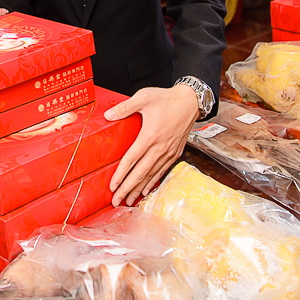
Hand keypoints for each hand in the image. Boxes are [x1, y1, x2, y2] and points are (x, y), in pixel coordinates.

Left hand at [104, 84, 199, 206]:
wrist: (190, 102)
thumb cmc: (167, 99)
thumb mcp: (144, 97)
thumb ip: (125, 107)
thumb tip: (108, 115)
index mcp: (150, 135)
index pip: (132, 159)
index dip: (121, 174)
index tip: (112, 186)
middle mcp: (160, 147)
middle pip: (140, 173)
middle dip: (127, 189)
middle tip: (116, 201)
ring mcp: (168, 152)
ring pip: (151, 175)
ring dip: (139, 189)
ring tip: (128, 201)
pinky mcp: (175, 153)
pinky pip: (162, 171)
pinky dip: (152, 182)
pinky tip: (145, 190)